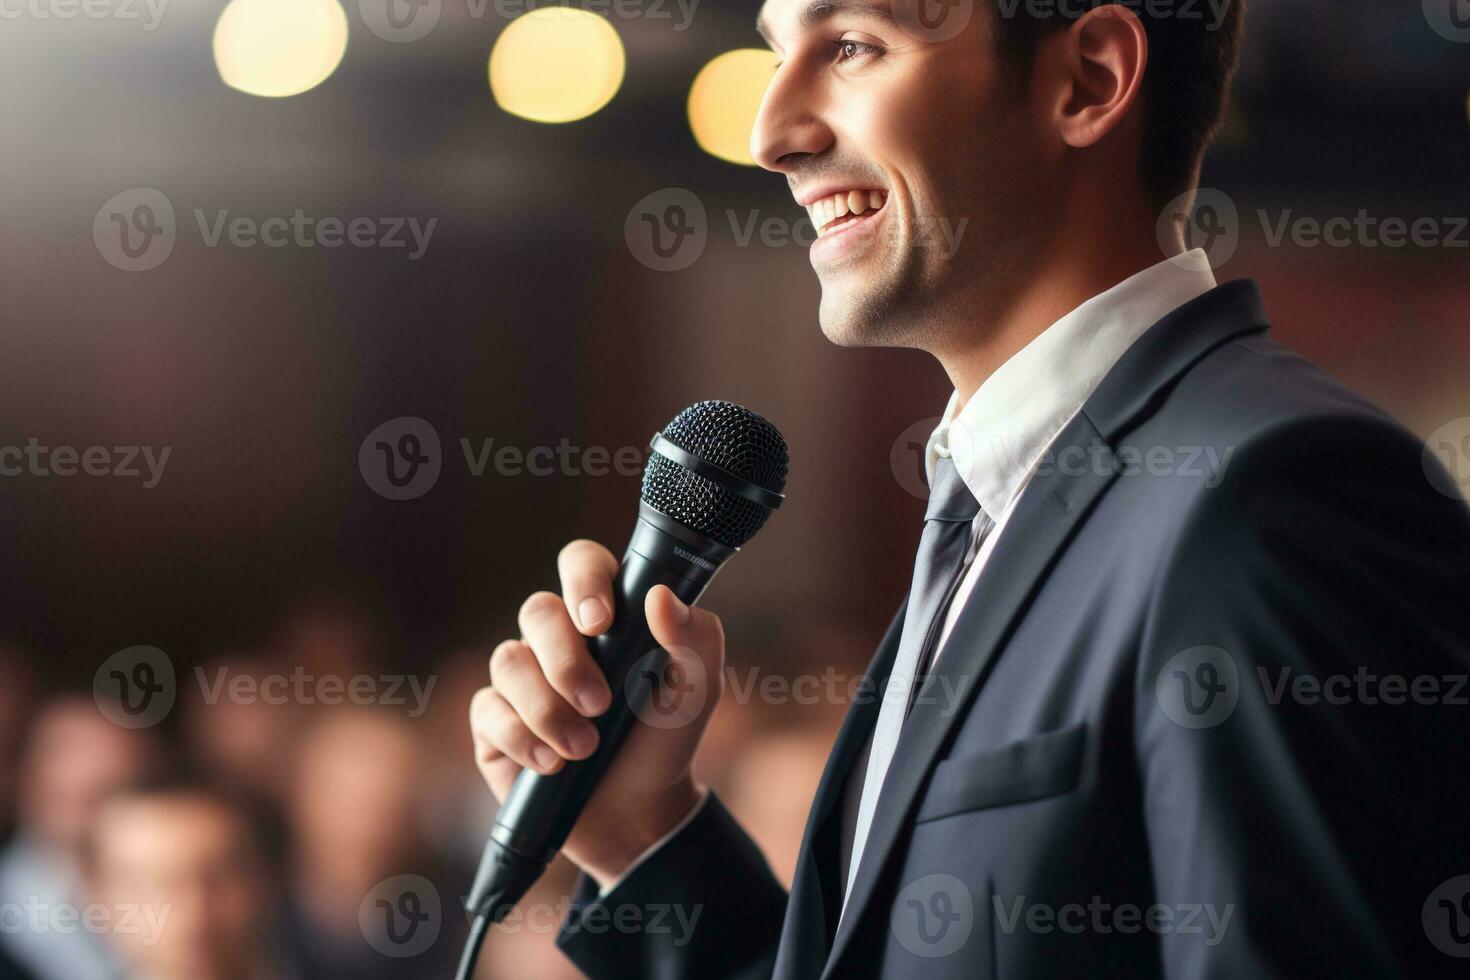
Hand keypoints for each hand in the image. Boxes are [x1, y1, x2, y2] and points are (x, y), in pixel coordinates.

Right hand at [469, 539, 723, 886]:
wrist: (637, 812)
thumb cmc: (664, 738)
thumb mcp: (697, 690)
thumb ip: (694, 637)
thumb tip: (661, 596)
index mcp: (606, 614)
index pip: (582, 563)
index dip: (583, 580)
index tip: (599, 620)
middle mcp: (557, 636)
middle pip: (537, 611)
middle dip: (566, 661)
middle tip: (599, 705)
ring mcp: (522, 676)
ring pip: (509, 661)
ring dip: (547, 708)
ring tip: (583, 748)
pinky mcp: (494, 720)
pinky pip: (488, 710)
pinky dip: (521, 738)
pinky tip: (551, 763)